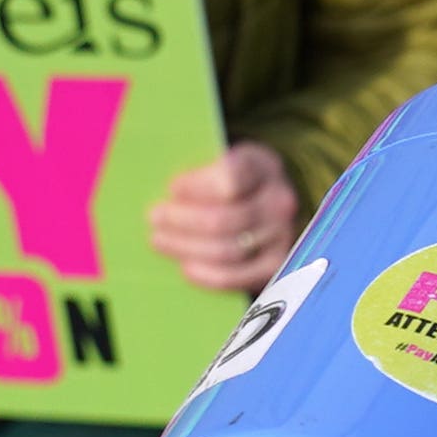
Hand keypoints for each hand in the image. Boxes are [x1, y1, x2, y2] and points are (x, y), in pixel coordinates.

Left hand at [145, 142, 303, 294]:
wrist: (263, 203)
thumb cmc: (228, 179)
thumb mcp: (220, 159)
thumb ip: (197, 169)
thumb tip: (161, 187)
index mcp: (263, 165)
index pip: (231, 177)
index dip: (198, 186)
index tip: (173, 188)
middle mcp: (279, 199)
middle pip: (225, 219)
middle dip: (184, 221)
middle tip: (155, 218)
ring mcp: (281, 235)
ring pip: (227, 250)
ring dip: (187, 247)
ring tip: (160, 240)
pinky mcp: (274, 265)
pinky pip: (236, 277)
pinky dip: (207, 275)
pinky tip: (185, 266)